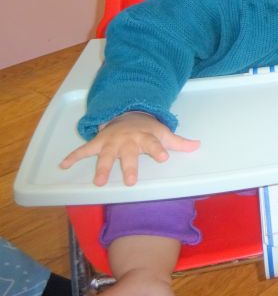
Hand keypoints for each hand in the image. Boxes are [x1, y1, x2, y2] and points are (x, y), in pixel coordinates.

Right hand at [59, 111, 199, 186]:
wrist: (127, 113)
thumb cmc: (147, 129)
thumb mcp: (163, 133)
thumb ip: (178, 142)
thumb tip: (197, 146)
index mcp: (146, 136)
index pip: (153, 143)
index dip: (158, 150)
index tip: (163, 157)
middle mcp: (128, 139)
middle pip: (128, 154)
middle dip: (128, 166)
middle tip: (129, 181)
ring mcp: (111, 141)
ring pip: (105, 155)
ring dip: (101, 167)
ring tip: (98, 182)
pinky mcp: (98, 142)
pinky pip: (83, 150)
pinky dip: (72, 157)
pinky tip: (62, 165)